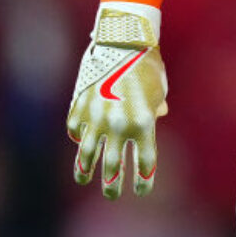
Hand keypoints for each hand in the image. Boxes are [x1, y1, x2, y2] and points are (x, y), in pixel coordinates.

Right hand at [66, 3, 167, 197]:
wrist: (121, 41)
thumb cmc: (147, 65)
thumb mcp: (158, 90)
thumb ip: (156, 108)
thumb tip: (159, 115)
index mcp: (143, 124)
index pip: (144, 163)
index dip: (143, 181)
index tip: (141, 190)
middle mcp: (118, 126)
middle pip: (113, 168)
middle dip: (112, 186)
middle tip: (112, 195)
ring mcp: (95, 118)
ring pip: (87, 156)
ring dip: (86, 172)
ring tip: (85, 181)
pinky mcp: (79, 108)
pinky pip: (76, 131)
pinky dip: (79, 138)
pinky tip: (81, 144)